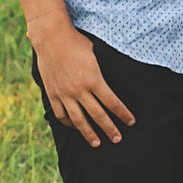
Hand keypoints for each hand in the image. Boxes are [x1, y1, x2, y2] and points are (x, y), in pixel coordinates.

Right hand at [33, 23, 132, 147]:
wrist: (52, 38)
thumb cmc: (78, 43)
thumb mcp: (97, 55)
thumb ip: (103, 72)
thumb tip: (113, 81)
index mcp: (94, 80)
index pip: (113, 103)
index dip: (123, 114)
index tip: (130, 122)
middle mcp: (79, 90)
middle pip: (98, 115)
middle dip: (109, 129)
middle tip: (117, 139)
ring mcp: (64, 94)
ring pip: (78, 120)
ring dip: (88, 133)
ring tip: (96, 143)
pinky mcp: (52, 93)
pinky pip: (61, 114)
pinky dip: (69, 123)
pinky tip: (75, 127)